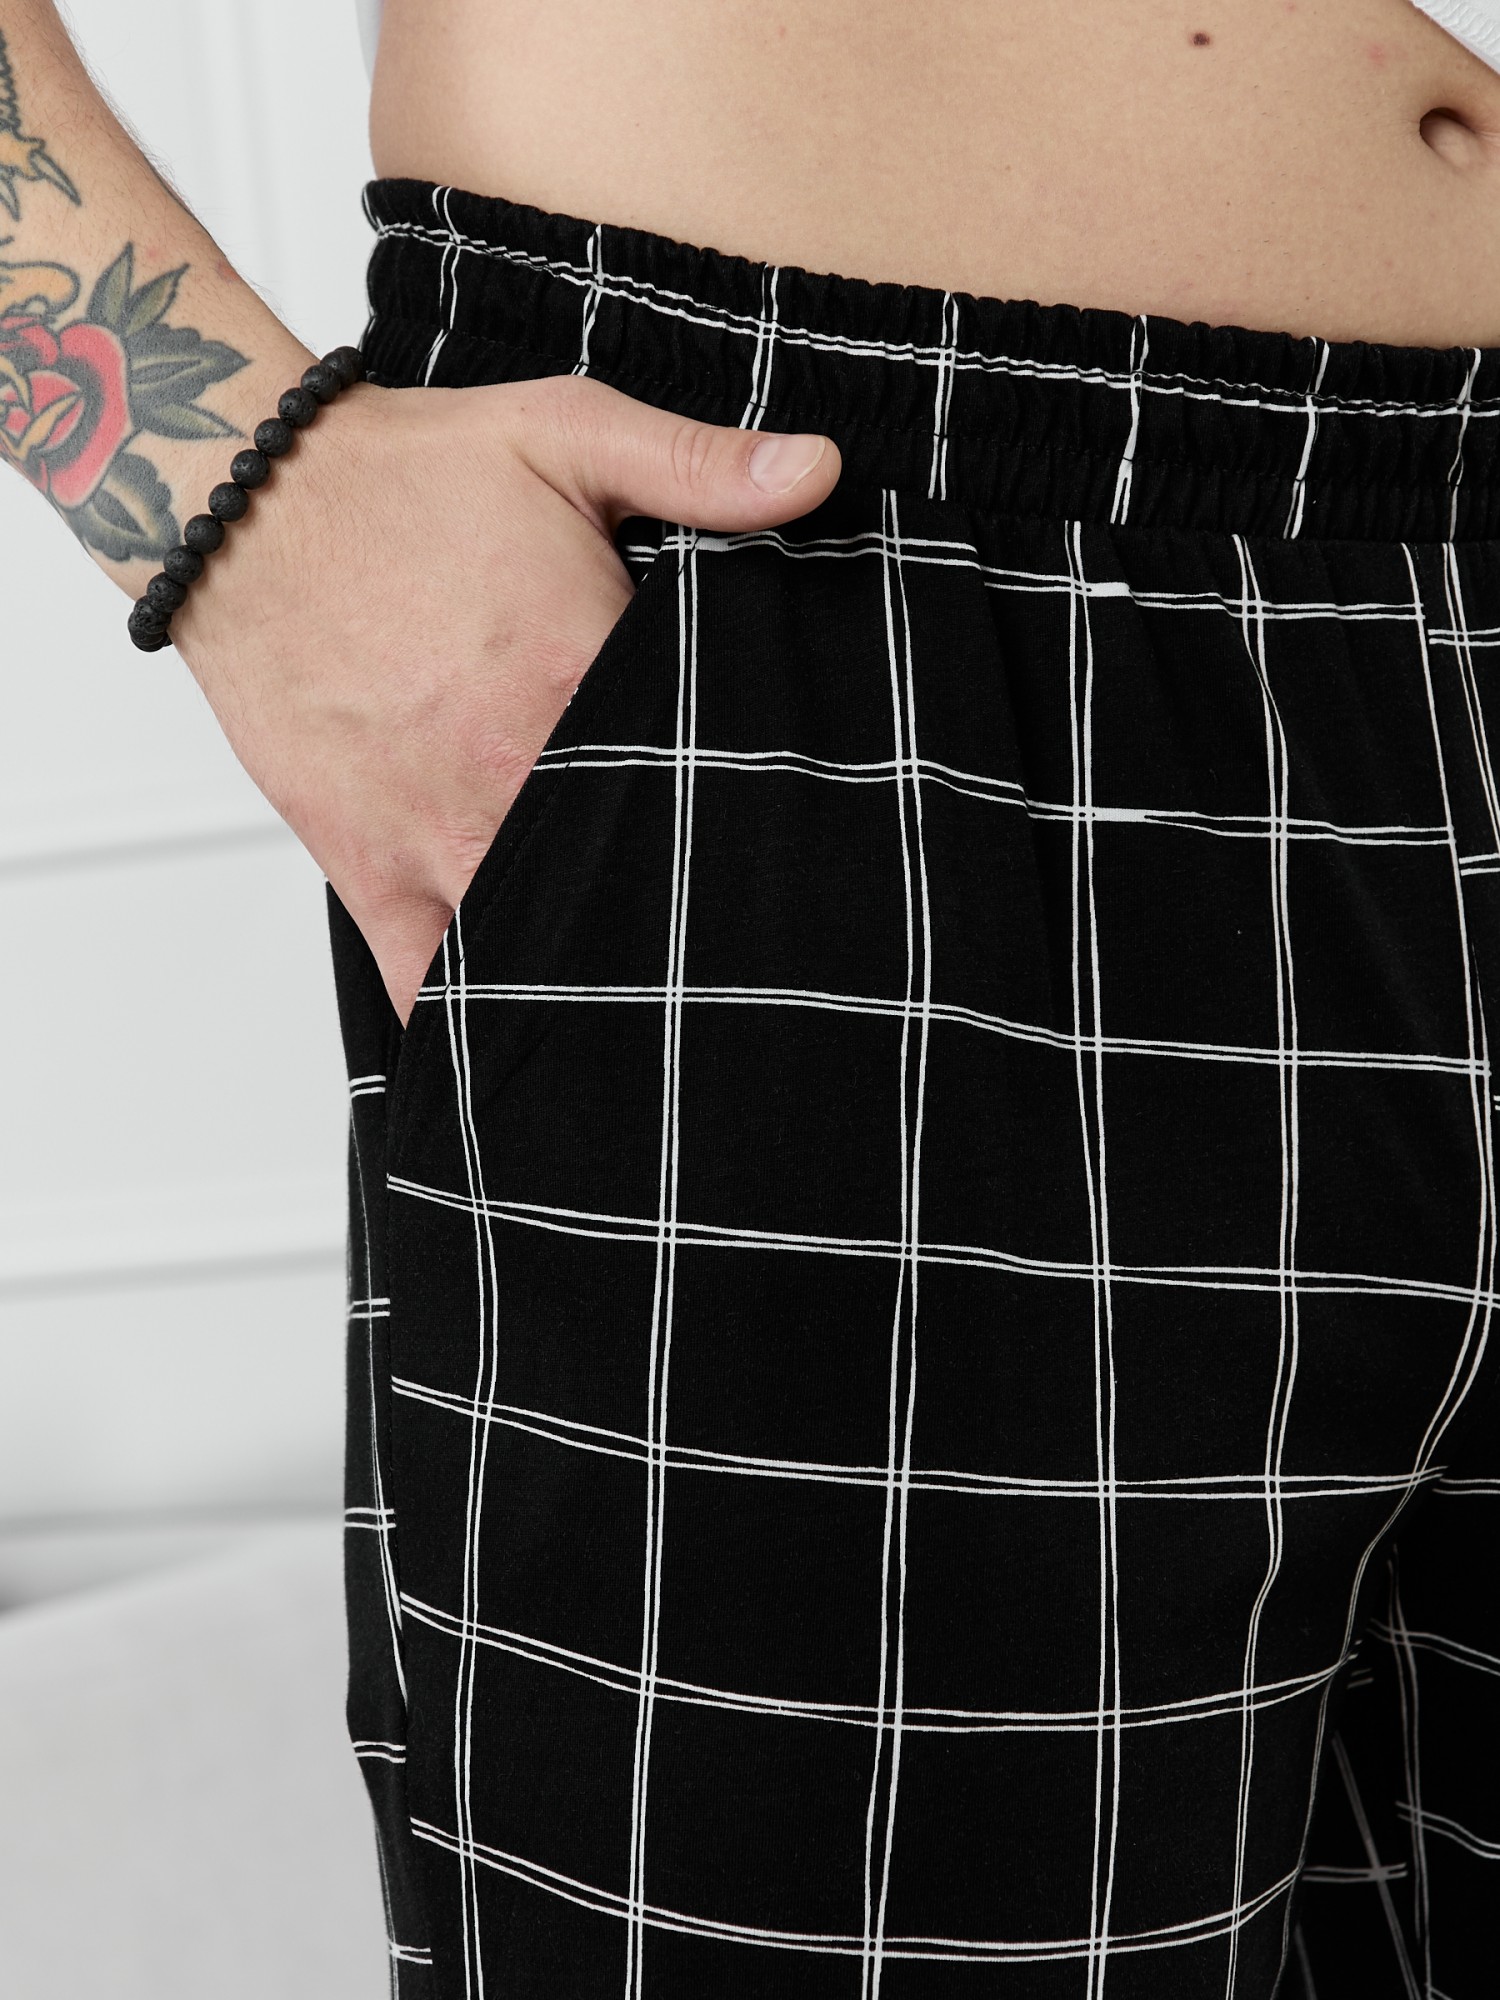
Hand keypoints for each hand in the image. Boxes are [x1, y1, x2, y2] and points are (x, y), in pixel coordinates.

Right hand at [171, 375, 840, 1021]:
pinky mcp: (368, 869)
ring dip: (593, 963)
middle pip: (631, 875)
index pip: (701, 778)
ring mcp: (436, 834)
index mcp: (580, 675)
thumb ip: (700, 466)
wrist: (242, 504)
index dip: (750, 806)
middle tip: (733, 923)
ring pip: (541, 943)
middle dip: (681, 899)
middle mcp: (512, 772)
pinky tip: (533, 1028)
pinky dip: (478, 1012)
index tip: (775, 826)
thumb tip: (820, 472)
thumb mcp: (567, 434)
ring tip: (653, 983)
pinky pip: (426, 984)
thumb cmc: (406, 474)